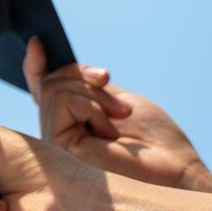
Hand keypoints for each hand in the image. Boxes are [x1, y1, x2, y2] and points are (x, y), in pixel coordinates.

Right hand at [23, 38, 211, 193]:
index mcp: (72, 122)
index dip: (35, 64)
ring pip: (53, 89)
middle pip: (49, 82)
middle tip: (113, 90)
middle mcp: (57, 133)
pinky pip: (63, 102)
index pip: (41, 89)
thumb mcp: (115, 100)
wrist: (176, 170)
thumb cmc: (155, 141)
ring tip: (119, 116)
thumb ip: (84, 86)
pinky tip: (109, 131)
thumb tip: (55, 61)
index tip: (40, 41)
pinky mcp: (58, 147)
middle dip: (81, 75)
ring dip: (93, 93)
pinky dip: (92, 106)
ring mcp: (55, 142)